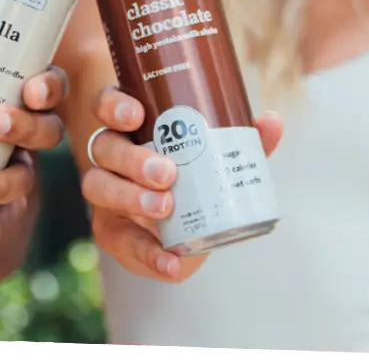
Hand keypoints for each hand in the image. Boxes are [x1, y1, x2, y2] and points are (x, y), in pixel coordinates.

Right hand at [83, 86, 282, 282]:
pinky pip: (121, 241)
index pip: (107, 105)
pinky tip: (171, 263)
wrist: (182, 229)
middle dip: (132, 159)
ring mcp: (106, 192)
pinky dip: (147, 254)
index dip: (114, 106)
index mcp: (132, 127)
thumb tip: (271, 122)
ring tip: (165, 208)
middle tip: (167, 173)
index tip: (136, 116)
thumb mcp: (216, 157)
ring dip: (130, 197)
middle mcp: (111, 155)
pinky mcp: (112, 231)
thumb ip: (239, 140)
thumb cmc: (194, 178)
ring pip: (97, 185)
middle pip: (104, 146)